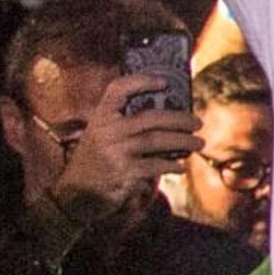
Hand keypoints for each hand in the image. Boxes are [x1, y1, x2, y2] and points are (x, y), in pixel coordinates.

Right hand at [41, 83, 198, 234]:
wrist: (74, 193)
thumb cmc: (95, 160)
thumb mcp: (101, 136)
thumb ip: (123, 124)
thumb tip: (169, 118)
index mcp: (101, 116)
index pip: (118, 89)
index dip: (141, 81)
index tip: (165, 82)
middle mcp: (107, 130)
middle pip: (151, 117)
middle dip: (180, 120)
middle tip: (198, 123)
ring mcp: (115, 151)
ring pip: (158, 140)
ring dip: (183, 141)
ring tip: (199, 143)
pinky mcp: (124, 172)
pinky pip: (156, 165)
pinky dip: (172, 166)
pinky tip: (181, 167)